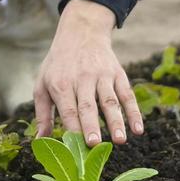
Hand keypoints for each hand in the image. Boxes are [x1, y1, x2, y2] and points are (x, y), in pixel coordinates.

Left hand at [33, 0, 142, 146]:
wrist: (81, 32)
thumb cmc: (58, 65)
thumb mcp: (43, 84)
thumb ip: (42, 113)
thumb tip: (40, 140)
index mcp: (61, 83)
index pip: (68, 110)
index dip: (73, 129)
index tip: (77, 148)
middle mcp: (82, 78)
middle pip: (88, 106)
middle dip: (92, 126)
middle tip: (95, 145)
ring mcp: (102, 75)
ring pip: (110, 101)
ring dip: (116, 121)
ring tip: (119, 140)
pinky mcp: (117, 73)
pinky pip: (127, 94)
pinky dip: (134, 112)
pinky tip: (138, 129)